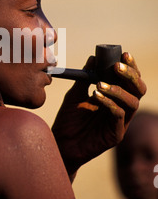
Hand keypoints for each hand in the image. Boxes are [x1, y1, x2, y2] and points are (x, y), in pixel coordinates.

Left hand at [51, 52, 146, 176]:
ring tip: (100, 83)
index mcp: (115, 98)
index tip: (125, 54)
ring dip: (118, 89)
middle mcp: (122, 109)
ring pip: (132, 102)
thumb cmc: (68, 119)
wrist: (60, 143)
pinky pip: (119, 115)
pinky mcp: (116, 135)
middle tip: (117, 66)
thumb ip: (84, 78)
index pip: (130, 80)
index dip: (131, 67)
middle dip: (131, 75)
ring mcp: (121, 122)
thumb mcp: (75, 95)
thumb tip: (93, 57)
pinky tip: (96, 96)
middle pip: (138, 90)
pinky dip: (109, 103)